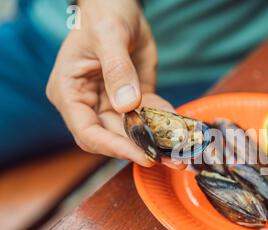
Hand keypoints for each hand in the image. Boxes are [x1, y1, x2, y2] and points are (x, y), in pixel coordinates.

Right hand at [46, 0, 181, 167]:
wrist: (119, 5)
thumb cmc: (104, 14)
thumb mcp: (109, 36)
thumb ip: (117, 69)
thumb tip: (127, 105)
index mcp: (70, 91)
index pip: (87, 131)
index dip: (113, 147)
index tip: (141, 154)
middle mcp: (88, 103)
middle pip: (112, 137)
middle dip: (141, 148)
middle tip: (171, 158)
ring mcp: (110, 103)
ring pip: (132, 132)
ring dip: (156, 141)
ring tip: (180, 152)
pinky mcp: (132, 99)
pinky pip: (147, 117)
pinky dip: (163, 123)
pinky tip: (180, 127)